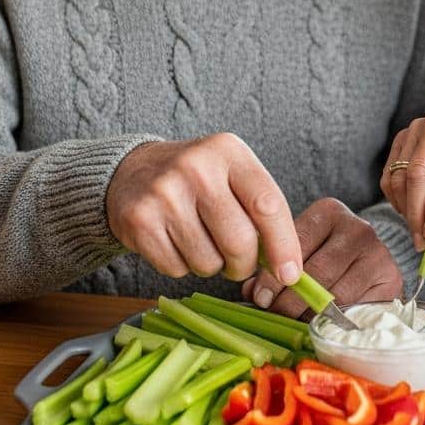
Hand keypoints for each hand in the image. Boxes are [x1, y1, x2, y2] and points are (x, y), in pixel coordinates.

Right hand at [106, 132, 301, 285]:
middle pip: (239, 241)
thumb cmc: (198, 179)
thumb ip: (261, 209)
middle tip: (239, 261)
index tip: (290, 273)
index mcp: (228, 151)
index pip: (268, 204)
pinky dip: (182, 267)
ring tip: (201, 241)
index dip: (284, 245)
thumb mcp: (232, 173)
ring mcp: (165, 194)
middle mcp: (197, 167)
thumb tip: (286, 267)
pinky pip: (177, 270)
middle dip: (245, 264)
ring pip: (208, 262)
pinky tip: (175, 242)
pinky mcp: (140, 221)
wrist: (134, 171)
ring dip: (211, 265)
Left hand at [242, 198, 401, 316]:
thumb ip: (274, 266)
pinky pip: (355, 308)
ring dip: (310, 315)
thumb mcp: (302, 251)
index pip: (296, 244)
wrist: (372, 263)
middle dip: (289, 300)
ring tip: (295, 323)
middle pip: (315, 273)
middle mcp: (357, 227)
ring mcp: (377, 253)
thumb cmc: (327, 256)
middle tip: (275, 316)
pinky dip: (335, 322)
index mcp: (329, 212)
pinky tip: (323, 325)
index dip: (274, 275)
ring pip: (334, 294)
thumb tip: (250, 290)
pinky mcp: (390, 279)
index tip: (260, 297)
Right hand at [380, 108, 424, 249]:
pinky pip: (390, 173)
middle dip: (419, 212)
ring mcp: (417, 127)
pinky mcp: (402, 137)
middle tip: (423, 240)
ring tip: (419, 231)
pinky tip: (411, 212)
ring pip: (401, 175)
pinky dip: (397, 198)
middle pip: (418, 173)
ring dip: (407, 208)